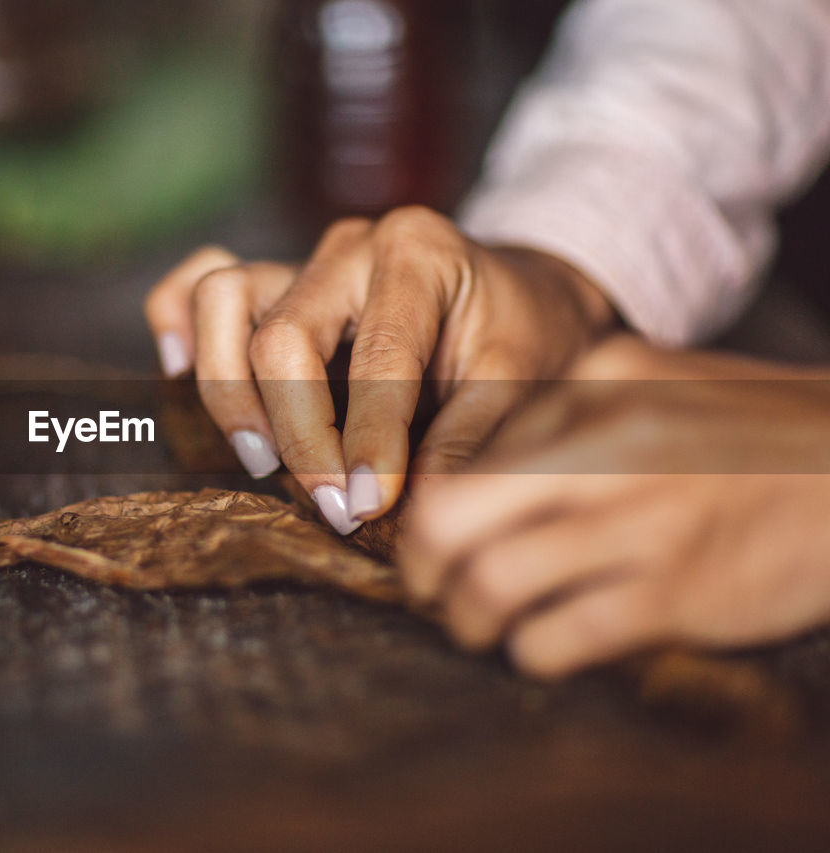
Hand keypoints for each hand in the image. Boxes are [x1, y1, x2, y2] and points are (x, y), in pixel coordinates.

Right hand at [144, 207, 615, 533]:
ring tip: (265, 459)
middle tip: (331, 504)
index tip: (370, 509)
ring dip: (229, 391)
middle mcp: (349, 247)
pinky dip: (176, 325)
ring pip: (221, 300)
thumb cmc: (526, 339)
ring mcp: (301, 261)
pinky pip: (195, 287)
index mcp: (419, 253)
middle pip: (281, 337)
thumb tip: (402, 508)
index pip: (375, 356)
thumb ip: (469, 440)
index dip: (368, 441)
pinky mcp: (271, 285)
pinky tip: (182, 374)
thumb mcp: (527, 383)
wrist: (518, 296)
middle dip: (299, 434)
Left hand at [400, 336, 829, 678]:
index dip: (424, 511)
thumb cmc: (750, 435)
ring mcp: (644, 518)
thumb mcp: (653, 386)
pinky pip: (560, 637)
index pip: (463, 455)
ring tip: (477, 625)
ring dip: (466, 619)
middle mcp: (608, 443)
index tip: (427, 542)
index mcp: (594, 383)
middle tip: (430, 590)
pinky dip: (531, 651)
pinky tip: (541, 646)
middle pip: (449, 518)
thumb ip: (564, 419)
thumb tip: (470, 480)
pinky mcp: (679, 591)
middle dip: (421, 568)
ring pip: (493, 583)